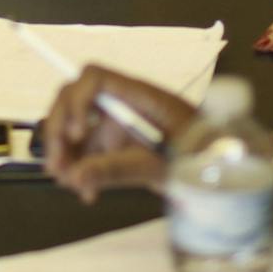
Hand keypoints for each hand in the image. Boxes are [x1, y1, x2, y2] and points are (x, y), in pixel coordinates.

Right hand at [43, 66, 196, 204]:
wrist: (216, 172)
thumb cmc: (196, 158)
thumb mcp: (158, 165)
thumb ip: (116, 169)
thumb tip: (74, 177)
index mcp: (137, 95)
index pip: (94, 78)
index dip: (76, 100)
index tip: (75, 134)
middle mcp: (121, 103)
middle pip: (74, 99)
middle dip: (58, 131)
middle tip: (56, 167)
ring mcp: (116, 122)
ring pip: (73, 126)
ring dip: (65, 154)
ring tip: (72, 185)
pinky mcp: (115, 143)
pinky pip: (86, 150)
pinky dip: (80, 169)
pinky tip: (88, 193)